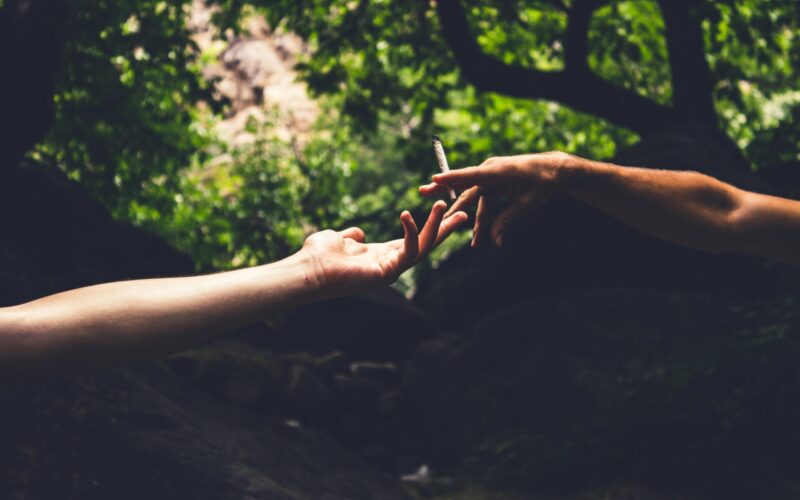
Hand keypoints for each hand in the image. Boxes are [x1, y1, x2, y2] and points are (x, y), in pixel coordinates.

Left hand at [298, 201, 467, 296]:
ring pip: (423, 247)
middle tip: (464, 213)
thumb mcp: (338, 239)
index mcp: (382, 256)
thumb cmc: (317, 257)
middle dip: (445, 229)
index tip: (445, 212)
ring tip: (443, 204)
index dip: (429, 227)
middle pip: (426, 245)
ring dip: (436, 226)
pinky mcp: (388, 273)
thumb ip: (351, 236)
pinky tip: (407, 215)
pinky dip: (411, 232)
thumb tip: (358, 234)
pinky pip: (408, 251)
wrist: (308, 271)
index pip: (413, 240)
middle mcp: (390, 265)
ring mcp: (391, 271)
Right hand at [419, 151, 576, 246]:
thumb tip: (495, 240)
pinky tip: (480, 234)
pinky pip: (482, 200)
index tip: (434, 180)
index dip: (452, 179)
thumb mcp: (527, 203)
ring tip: (460, 234)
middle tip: (422, 191)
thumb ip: (508, 219)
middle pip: (463, 185)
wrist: (553, 169)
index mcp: (498, 172)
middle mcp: (490, 171)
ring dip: (469, 218)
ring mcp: (491, 176)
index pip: (470, 176)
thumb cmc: (543, 183)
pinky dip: (480, 215)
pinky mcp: (494, 182)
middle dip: (443, 191)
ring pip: (474, 199)